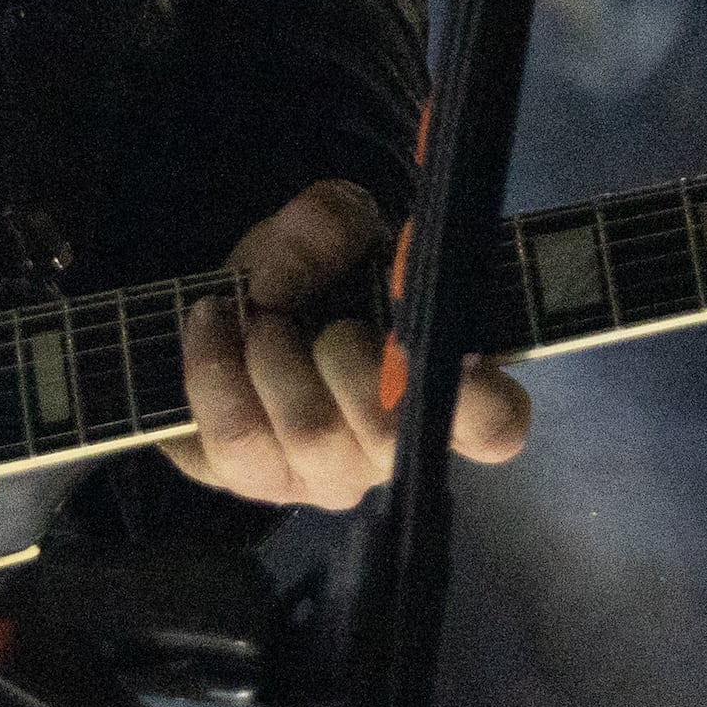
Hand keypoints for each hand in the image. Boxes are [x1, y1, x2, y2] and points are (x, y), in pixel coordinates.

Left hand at [159, 177, 531, 511]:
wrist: (229, 312)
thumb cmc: (311, 279)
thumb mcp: (326, 234)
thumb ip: (329, 225)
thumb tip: (300, 265)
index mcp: (443, 390)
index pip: (495, 425)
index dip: (475, 397)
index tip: (434, 346)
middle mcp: (392, 449)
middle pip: (387, 432)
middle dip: (342, 355)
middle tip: (316, 319)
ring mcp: (326, 475)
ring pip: (311, 434)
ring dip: (274, 355)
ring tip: (260, 317)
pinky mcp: (258, 482)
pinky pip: (238, 440)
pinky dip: (216, 367)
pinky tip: (212, 323)